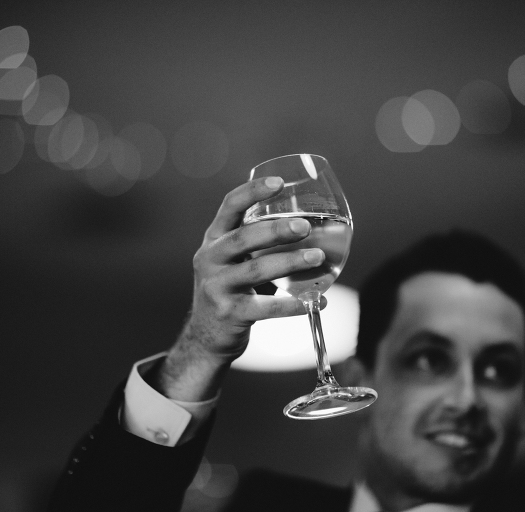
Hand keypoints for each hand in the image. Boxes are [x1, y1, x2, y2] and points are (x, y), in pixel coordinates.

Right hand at [153, 176, 325, 400]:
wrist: (206, 336)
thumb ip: (255, 242)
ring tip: (318, 258)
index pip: (230, 207)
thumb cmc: (230, 289)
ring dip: (290, 262)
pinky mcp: (230, 313)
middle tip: (305, 226)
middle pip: (243, 238)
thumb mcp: (231, 260)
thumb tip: (311, 223)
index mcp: (214, 239)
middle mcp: (210, 259)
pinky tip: (315, 301)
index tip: (279, 182)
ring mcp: (217, 287)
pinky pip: (266, 307)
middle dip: (275, 230)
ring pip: (256, 271)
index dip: (253, 192)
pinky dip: (293, 304)